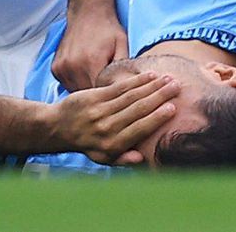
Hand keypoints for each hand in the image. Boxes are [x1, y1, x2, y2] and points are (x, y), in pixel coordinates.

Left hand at [48, 72, 179, 164]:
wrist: (58, 127)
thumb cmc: (88, 144)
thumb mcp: (104, 158)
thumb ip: (124, 159)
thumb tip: (142, 159)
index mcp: (112, 144)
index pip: (140, 129)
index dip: (157, 118)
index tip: (173, 108)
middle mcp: (107, 126)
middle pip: (138, 109)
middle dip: (159, 97)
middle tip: (177, 87)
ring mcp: (99, 110)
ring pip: (130, 96)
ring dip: (151, 86)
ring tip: (168, 79)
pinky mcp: (93, 96)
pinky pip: (118, 87)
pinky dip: (135, 81)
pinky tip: (149, 76)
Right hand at [51, 9, 128, 92]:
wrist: (87, 12)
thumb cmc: (107, 29)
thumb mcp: (122, 46)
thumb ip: (124, 69)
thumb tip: (131, 89)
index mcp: (90, 62)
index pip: (101, 93)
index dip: (110, 96)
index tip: (117, 95)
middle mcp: (72, 66)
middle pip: (87, 95)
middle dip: (98, 96)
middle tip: (108, 91)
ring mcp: (61, 67)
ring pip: (75, 92)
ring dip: (86, 91)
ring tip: (97, 83)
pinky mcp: (55, 67)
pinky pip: (67, 85)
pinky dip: (76, 84)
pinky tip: (85, 76)